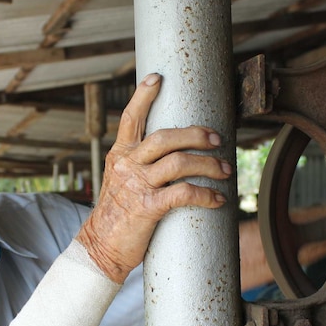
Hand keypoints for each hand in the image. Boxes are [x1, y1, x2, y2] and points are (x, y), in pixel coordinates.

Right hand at [77, 73, 231, 282]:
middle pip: (165, 137)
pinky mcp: (147, 208)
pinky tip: (218, 199)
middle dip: (196, 135)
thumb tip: (169, 153)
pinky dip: (206, 194)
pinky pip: (183, 194)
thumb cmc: (117, 215)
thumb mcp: (119, 181)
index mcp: (120, 155)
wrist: (100, 247)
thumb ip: (138, 164)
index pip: (130, 118)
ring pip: (179, 163)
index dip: (143, 95)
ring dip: (208, 164)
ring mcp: (136, 186)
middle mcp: (127, 165)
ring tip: (224, 170)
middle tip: (217, 139)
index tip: (157, 77)